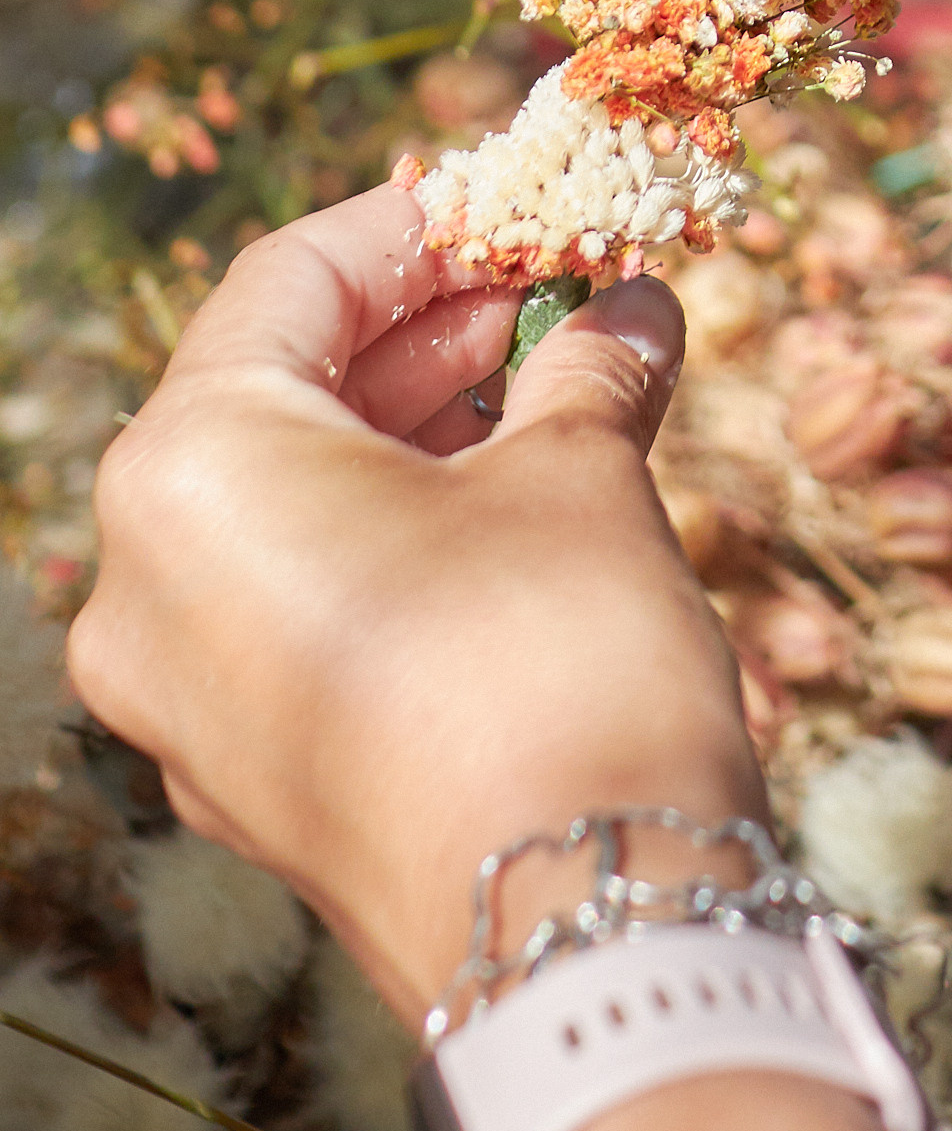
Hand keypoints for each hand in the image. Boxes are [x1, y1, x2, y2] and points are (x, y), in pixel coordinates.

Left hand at [66, 184, 763, 1021]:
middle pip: (282, 391)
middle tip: (557, 285)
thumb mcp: (578, 473)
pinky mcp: (248, 771)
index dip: (421, 227)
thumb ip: (586, 365)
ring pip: (293, 502)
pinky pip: (302, 601)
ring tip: (562, 379)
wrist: (582, 930)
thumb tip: (628, 306)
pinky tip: (523, 497)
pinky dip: (401, 531)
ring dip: (424, 428)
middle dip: (429, 332)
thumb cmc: (556, 659)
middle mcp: (145, 581)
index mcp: (189, 471)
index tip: (519, 200)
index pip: (292, 282)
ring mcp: (183, 696)